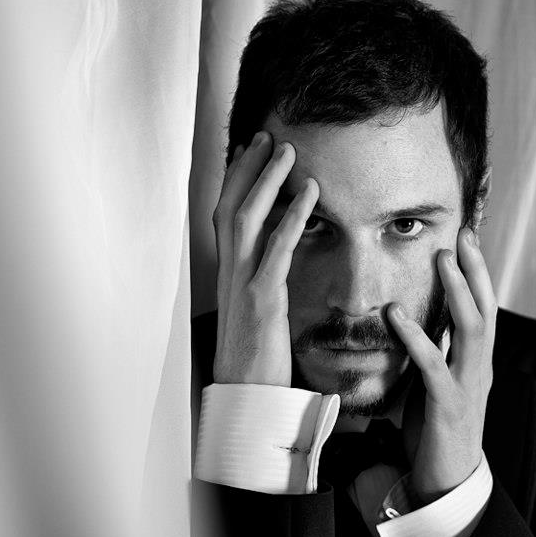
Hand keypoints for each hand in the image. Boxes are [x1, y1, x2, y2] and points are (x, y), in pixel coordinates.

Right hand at [212, 131, 318, 385]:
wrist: (246, 400)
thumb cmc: (255, 361)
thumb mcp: (254, 316)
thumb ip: (261, 286)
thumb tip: (274, 268)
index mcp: (229, 276)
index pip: (225, 216)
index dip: (234, 180)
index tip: (248, 151)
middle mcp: (230, 274)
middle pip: (230, 207)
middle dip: (247, 168)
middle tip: (267, 136)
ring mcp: (243, 286)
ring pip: (247, 219)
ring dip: (267, 180)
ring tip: (287, 151)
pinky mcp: (263, 302)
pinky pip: (277, 250)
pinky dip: (292, 216)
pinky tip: (310, 193)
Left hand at [390, 227, 496, 503]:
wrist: (446, 485)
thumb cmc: (436, 433)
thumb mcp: (437, 384)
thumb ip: (436, 353)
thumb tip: (423, 321)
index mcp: (476, 363)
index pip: (483, 309)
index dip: (476, 274)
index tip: (465, 238)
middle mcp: (479, 370)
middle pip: (486, 310)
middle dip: (475, 272)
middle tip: (462, 236)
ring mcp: (468, 387)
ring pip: (472, 330)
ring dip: (457, 292)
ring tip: (442, 259)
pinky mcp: (449, 408)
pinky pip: (434, 366)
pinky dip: (417, 337)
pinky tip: (396, 314)